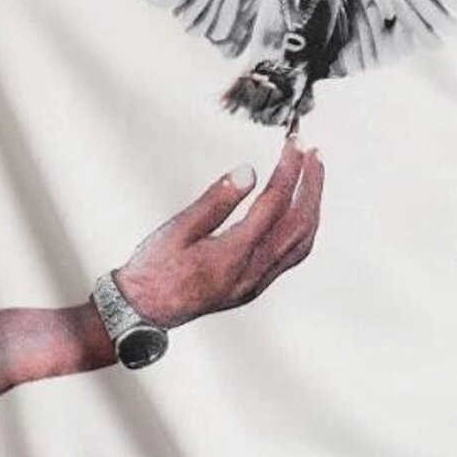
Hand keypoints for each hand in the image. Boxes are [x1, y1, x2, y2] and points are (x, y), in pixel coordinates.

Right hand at [115, 139, 324, 328]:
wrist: (144, 311)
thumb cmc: (154, 268)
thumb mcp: (178, 229)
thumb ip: (215, 201)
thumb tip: (249, 171)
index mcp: (232, 256)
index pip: (273, 206)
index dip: (288, 171)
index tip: (293, 144)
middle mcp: (252, 272)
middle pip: (299, 224)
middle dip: (311, 185)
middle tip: (312, 152)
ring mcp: (257, 282)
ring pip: (301, 242)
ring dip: (311, 205)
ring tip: (312, 174)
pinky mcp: (256, 286)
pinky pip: (293, 254)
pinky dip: (303, 225)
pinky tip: (299, 207)